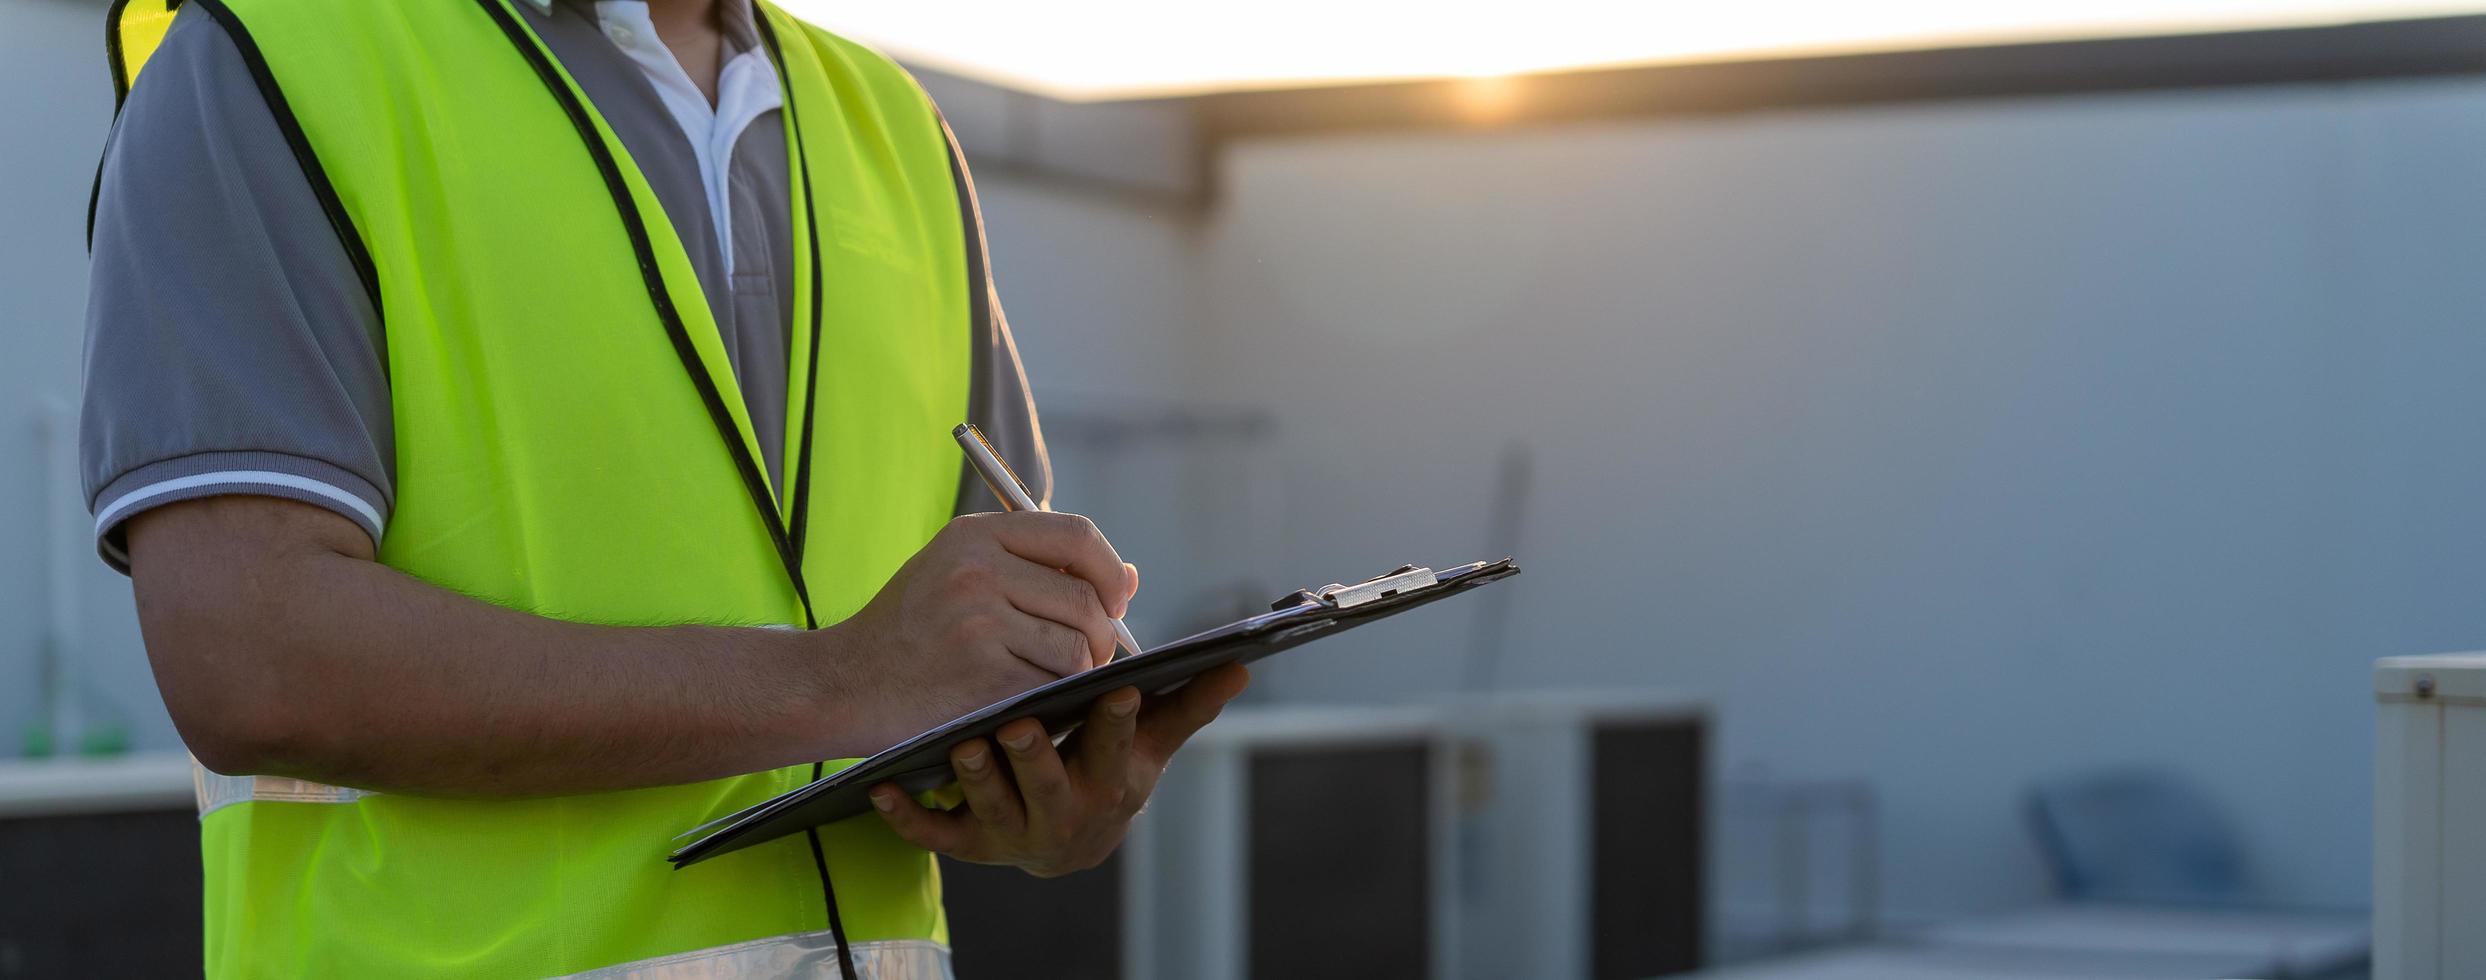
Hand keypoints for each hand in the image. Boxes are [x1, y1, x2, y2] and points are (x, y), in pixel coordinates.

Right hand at [829, 512, 1136, 749]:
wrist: (841, 684)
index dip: (1108, 571)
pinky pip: (1054, 686)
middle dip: (1102, 635)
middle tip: (1088, 657)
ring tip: (1052, 680)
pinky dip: (1054, 699)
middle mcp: (977, 570)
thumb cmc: (910, 631)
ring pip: (1078, 648)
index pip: (1077, 535)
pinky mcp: (982, 677)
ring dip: (1080, 673)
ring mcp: (979, 624)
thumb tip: (1128, 577)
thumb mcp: (959, 573)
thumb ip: (1038, 567)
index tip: (1113, 600)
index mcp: (975, 536)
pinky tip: (1029, 702)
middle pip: (1087, 600)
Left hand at [869, 663, 1249, 876]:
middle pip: (1047, 787)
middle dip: (1036, 759)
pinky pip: (934, 835)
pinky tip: (883, 789)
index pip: (1114, 749)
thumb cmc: (1109, 773)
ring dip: (975, 781)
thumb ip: (1188, 704)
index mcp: (1108, 783)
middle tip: (1019, 724)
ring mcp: (1012, 832)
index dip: (1114, 723)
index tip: (1116, 687)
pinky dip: (908, 817)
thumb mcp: (1150, 746)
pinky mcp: (968, 845)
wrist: (1066, 842)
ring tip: (962, 745)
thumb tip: (1242, 661)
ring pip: (991, 809)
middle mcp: (1061, 814)